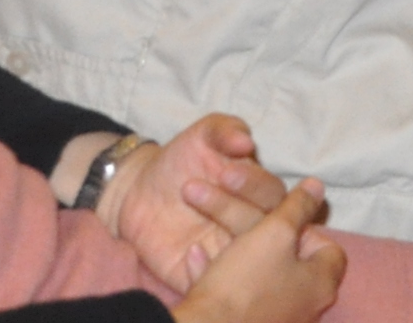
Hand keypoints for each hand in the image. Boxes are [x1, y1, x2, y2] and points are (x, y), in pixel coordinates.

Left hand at [106, 118, 286, 293]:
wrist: (139, 187)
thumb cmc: (183, 157)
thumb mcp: (205, 134)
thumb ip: (227, 131)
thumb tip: (246, 143)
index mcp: (259, 193)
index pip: (274, 194)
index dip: (254, 184)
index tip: (226, 170)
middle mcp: (250, 224)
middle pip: (264, 226)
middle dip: (236, 205)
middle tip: (202, 184)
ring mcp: (226, 251)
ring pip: (243, 256)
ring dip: (222, 229)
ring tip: (188, 194)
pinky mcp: (199, 273)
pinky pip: (212, 281)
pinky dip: (206, 269)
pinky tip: (189, 249)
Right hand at [170, 181, 343, 322]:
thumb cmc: (246, 282)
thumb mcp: (275, 233)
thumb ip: (298, 207)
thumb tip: (317, 186)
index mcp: (321, 284)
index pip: (326, 247)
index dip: (304, 227)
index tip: (279, 218)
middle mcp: (304, 307)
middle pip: (288, 261)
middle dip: (261, 237)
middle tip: (242, 225)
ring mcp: (274, 320)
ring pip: (255, 277)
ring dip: (233, 254)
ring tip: (207, 237)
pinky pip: (233, 297)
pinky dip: (217, 276)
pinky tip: (194, 257)